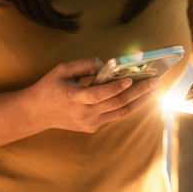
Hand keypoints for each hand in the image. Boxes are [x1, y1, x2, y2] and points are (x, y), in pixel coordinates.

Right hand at [21, 57, 158, 132]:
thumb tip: (106, 65)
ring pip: (121, 112)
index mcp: (74, 98)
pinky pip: (115, 115)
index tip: (130, 79)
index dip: (116, 87)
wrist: (37, 113)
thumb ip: (85, 64)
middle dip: (139, 92)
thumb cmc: (50, 87)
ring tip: (153, 89)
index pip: (99, 94)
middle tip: (155, 81)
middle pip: (117, 103)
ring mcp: (90, 123)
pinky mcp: (93, 127)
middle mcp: (84, 113)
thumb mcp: (62, 69)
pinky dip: (128, 104)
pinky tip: (138, 95)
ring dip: (139, 100)